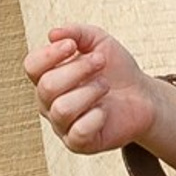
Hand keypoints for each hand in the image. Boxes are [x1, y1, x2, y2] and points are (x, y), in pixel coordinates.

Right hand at [26, 22, 157, 154]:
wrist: (143, 96)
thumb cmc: (115, 70)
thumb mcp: (99, 42)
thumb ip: (76, 32)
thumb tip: (53, 34)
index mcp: (47, 77)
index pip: (31, 66)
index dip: (49, 54)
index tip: (72, 45)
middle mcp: (48, 103)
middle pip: (47, 87)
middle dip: (78, 69)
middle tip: (101, 62)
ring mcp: (62, 125)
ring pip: (62, 109)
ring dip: (90, 92)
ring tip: (105, 86)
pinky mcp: (78, 143)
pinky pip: (78, 132)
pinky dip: (95, 117)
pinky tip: (105, 111)